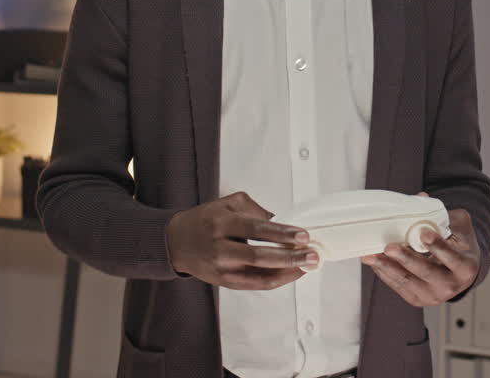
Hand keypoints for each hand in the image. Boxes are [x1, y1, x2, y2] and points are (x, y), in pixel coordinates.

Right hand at [165, 191, 316, 289]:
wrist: (176, 242)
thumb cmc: (205, 219)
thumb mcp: (227, 203)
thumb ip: (255, 209)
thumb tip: (281, 221)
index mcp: (222, 224)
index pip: (256, 229)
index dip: (282, 233)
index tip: (303, 235)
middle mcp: (221, 248)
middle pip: (260, 256)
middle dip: (290, 257)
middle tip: (313, 255)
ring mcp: (222, 269)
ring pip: (259, 276)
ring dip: (287, 272)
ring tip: (308, 265)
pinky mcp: (225, 282)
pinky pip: (255, 285)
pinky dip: (276, 280)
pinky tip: (292, 272)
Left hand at [361, 193, 480, 306]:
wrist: (461, 271)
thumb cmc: (460, 246)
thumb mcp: (460, 227)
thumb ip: (443, 213)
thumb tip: (419, 198)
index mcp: (465, 267)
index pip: (451, 257)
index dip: (438, 246)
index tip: (424, 233)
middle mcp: (451, 286)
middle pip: (426, 272)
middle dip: (406, 259)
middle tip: (389, 247)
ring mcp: (433, 295)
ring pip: (408, 281)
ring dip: (388, 267)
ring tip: (371, 256)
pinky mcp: (417, 299)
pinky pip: (398, 286)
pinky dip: (385, 273)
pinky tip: (375, 262)